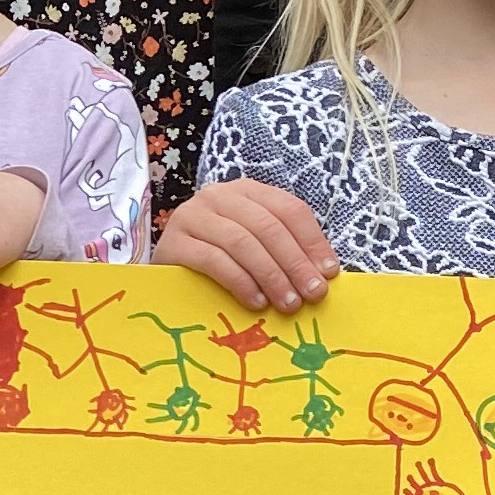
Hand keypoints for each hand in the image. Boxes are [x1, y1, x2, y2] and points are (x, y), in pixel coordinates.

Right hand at [158, 181, 339, 309]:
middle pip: (267, 226)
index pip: (288, 208)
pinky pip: (213, 260)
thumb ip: (284, 252)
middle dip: (295, 263)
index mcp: (245, 191)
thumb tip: (324, 274)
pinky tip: (255, 302)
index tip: (329, 273)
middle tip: (312, 295)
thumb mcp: (254, 247)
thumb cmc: (217, 262)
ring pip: (242, 242)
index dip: (313, 241)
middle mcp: (217, 196)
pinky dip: (240, 282)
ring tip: (287, 304)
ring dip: (271, 276)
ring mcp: (192, 216)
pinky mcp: (174, 243)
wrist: (165, 274)